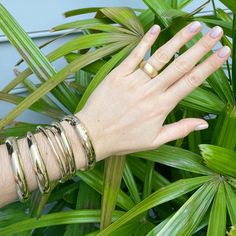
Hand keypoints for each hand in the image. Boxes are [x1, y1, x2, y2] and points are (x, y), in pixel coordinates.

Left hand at [76, 22, 229, 161]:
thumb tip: (204, 122)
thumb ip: (180, 130)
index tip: (223, 53)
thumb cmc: (124, 140)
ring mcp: (133, 81)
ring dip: (178, 40)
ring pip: (160, 57)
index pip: (191, 82)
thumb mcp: (154, 140)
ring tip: (194, 26)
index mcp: (161, 107)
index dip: (209, 66)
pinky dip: (145, 41)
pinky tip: (157, 28)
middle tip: (216, 32)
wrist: (93, 135)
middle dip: (201, 47)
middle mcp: (150, 91)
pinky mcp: (118, 75)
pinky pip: (134, 56)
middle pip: (180, 65)